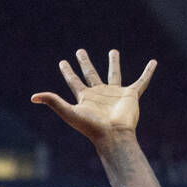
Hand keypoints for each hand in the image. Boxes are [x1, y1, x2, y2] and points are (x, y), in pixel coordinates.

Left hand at [31, 49, 155, 147]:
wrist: (114, 135)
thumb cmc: (91, 127)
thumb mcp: (69, 112)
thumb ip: (53, 101)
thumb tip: (33, 96)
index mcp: (85, 97)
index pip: (73, 81)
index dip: (67, 71)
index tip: (62, 61)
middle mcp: (99, 94)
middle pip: (90, 74)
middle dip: (84, 62)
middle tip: (80, 51)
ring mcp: (115, 94)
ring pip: (114, 74)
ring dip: (113, 63)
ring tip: (113, 51)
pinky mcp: (131, 95)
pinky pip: (141, 81)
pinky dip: (148, 72)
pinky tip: (153, 62)